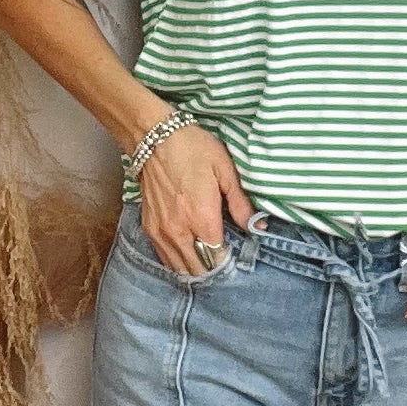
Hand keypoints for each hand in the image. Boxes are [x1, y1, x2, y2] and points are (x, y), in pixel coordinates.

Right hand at [136, 120, 253, 277]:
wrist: (153, 137)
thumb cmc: (193, 149)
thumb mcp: (225, 170)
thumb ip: (240, 203)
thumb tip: (257, 226)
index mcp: (202, 217)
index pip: (217, 257)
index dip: (228, 260)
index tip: (235, 254)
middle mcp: (180, 231)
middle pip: (198, 268)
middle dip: (212, 267)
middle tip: (223, 259)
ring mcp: (161, 231)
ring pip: (179, 267)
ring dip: (194, 268)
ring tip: (206, 261)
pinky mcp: (149, 227)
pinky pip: (164, 257)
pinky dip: (177, 260)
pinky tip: (187, 254)